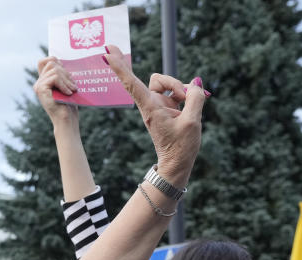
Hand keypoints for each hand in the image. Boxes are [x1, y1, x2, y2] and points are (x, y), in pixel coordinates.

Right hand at [34, 57, 78, 124]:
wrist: (66, 119)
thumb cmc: (68, 104)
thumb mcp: (65, 85)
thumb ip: (62, 74)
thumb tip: (63, 61)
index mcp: (43, 81)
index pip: (45, 61)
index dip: (56, 61)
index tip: (66, 74)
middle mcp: (38, 83)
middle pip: (52, 63)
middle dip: (66, 72)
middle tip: (73, 85)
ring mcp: (38, 86)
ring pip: (55, 70)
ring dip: (67, 79)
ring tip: (72, 90)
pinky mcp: (40, 89)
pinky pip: (55, 77)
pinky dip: (64, 84)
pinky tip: (68, 93)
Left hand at [102, 44, 205, 186]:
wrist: (176, 163)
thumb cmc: (181, 146)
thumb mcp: (192, 121)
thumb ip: (195, 98)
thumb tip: (195, 83)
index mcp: (151, 109)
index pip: (131, 84)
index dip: (120, 67)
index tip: (106, 53)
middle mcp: (151, 104)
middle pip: (159, 78)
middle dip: (174, 82)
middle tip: (182, 96)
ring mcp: (158, 105)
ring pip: (169, 83)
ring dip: (182, 89)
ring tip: (188, 106)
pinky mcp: (166, 107)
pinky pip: (177, 91)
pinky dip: (186, 94)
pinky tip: (191, 104)